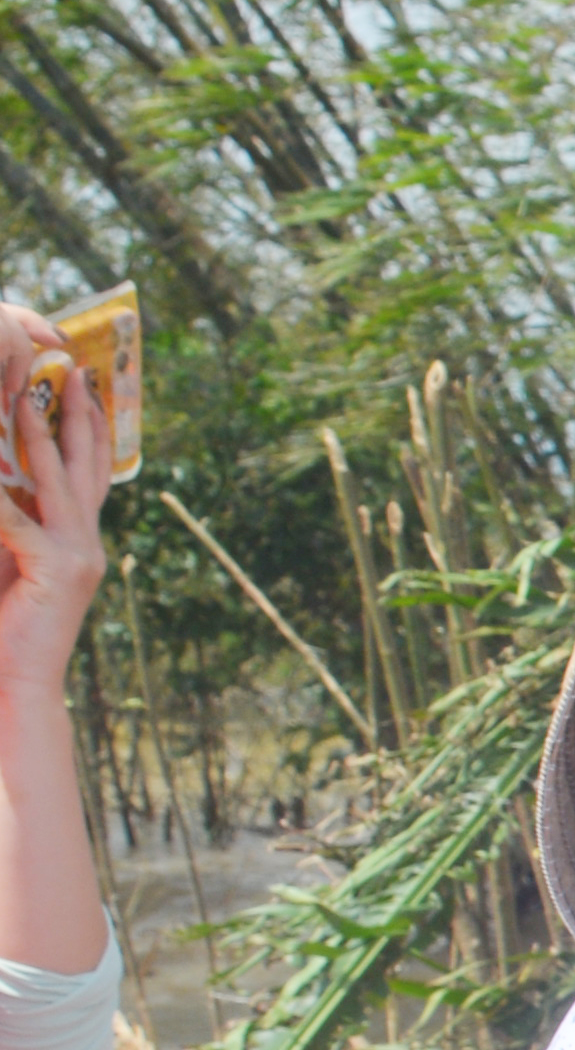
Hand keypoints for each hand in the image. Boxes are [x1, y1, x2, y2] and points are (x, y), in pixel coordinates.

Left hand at [0, 309, 106, 708]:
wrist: (16, 681)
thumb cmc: (6, 624)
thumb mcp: (9, 560)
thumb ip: (12, 524)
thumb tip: (1, 482)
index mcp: (79, 540)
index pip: (90, 473)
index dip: (90, 428)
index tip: (82, 385)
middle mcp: (88, 543)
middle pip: (87, 466)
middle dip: (78, 414)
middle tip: (70, 369)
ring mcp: (78, 557)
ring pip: (58, 482)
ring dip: (41, 434)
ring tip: (25, 395)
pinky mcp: (55, 571)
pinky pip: (18, 520)